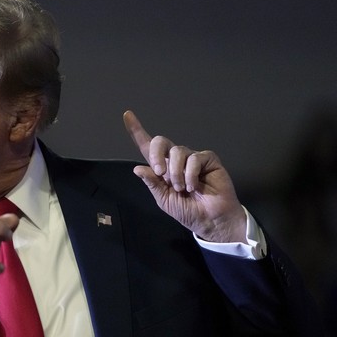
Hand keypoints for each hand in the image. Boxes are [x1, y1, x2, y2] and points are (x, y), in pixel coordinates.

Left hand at [123, 110, 245, 242]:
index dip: (137, 131)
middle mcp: (176, 160)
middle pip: (161, 142)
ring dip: (177, 173)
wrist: (209, 220)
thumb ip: (152, 183)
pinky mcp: (208, 159)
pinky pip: (194, 158)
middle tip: (160, 173)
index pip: (147, 147)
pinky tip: (194, 186)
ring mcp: (192, 158)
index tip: (127, 115)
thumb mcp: (164, 199)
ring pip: (178, 152)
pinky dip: (191, 174)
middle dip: (157, 154)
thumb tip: (137, 168)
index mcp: (162, 169)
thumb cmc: (188, 211)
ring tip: (183, 189)